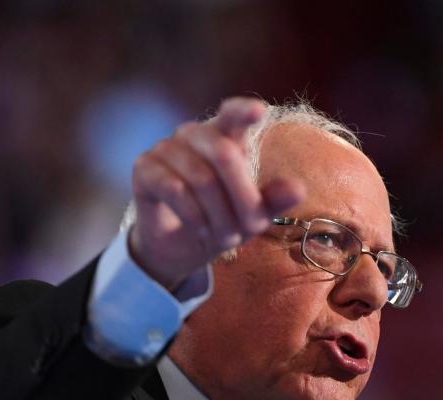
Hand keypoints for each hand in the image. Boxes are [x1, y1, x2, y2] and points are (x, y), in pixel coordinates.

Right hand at [128, 97, 304, 290]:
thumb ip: (273, 200)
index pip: (233, 114)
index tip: (259, 111)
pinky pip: (174, 189)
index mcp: (225, 136)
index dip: (243, 111)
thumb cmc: (222, 221)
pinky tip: (201, 231)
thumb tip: (298, 190)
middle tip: (250, 230)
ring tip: (226, 238)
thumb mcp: (253, 215)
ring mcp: (166, 147)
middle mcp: (194, 134)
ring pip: (201, 179)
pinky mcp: (144, 167)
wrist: (180, 246)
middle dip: (242, 199)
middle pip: (224, 154)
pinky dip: (194, 217)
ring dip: (219, 217)